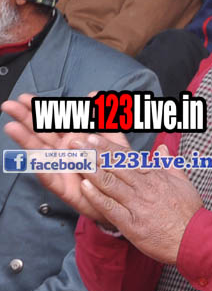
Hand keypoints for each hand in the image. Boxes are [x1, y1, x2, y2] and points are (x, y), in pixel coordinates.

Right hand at [1, 92, 127, 226]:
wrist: (121, 195)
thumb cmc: (114, 166)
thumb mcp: (112, 138)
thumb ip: (102, 117)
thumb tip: (92, 94)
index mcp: (74, 138)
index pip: (54, 121)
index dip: (40, 109)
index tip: (25, 97)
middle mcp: (63, 152)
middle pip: (41, 133)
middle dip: (25, 119)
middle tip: (9, 105)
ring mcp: (61, 168)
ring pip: (40, 152)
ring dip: (26, 140)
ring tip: (12, 127)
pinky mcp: (64, 188)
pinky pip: (52, 179)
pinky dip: (43, 168)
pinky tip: (34, 158)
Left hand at [80, 146, 201, 264]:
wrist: (194, 238)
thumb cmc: (189, 213)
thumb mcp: (184, 183)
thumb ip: (169, 165)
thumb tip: (161, 149)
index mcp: (157, 177)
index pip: (128, 158)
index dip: (109, 147)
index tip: (94, 138)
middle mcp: (145, 187)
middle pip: (115, 167)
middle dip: (94, 154)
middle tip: (76, 143)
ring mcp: (137, 205)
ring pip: (111, 184)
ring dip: (91, 171)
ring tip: (75, 160)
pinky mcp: (131, 223)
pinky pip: (110, 207)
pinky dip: (97, 197)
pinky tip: (84, 187)